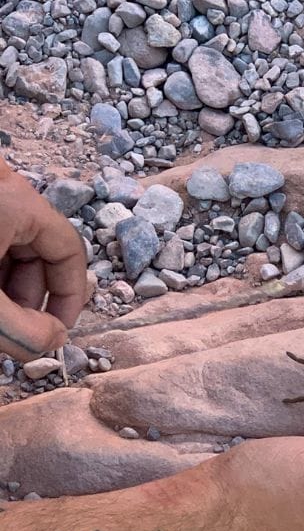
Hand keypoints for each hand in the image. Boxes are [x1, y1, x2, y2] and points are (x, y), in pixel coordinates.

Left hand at [0, 160, 86, 360]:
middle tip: (11, 330)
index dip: (70, 298)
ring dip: (6, 286)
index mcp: (18, 203)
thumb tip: (55, 342)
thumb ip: (23, 331)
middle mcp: (4, 188)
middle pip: (39, 250)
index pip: (70, 253)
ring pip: (10, 244)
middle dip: (29, 297)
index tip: (55, 332)